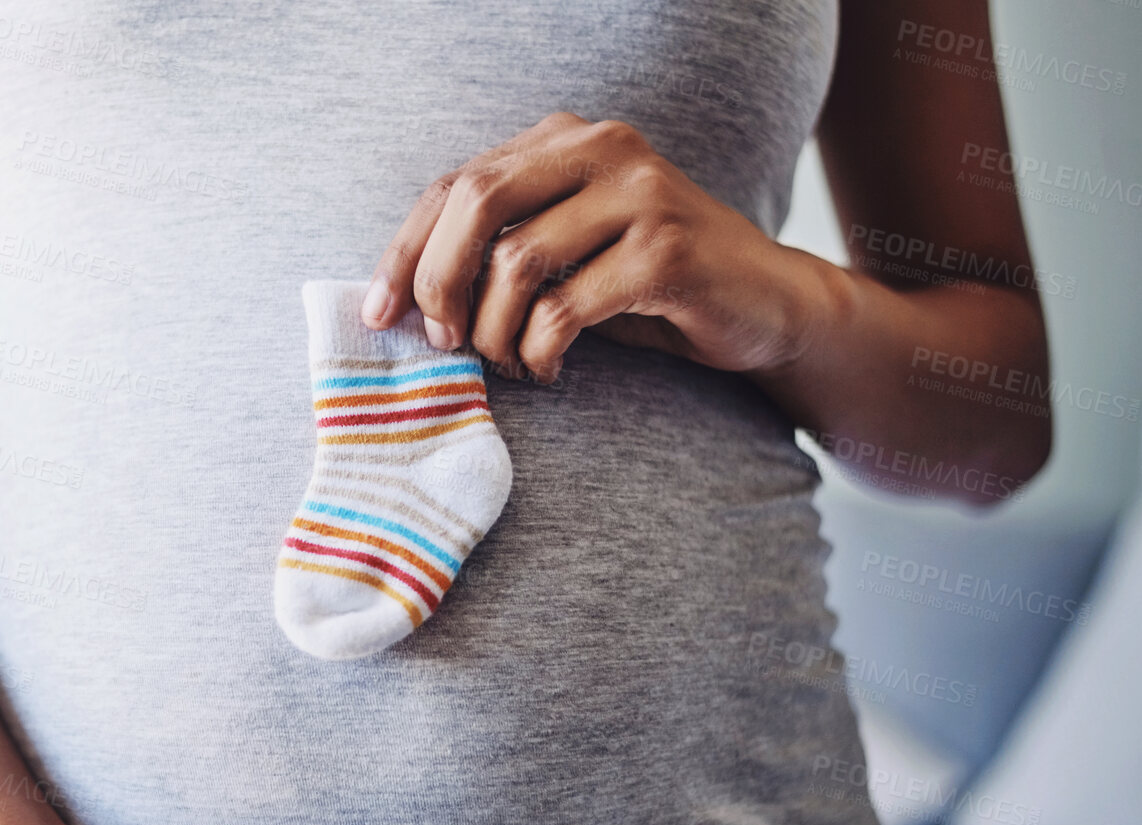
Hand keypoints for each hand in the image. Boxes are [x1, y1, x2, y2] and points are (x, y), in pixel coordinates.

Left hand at [362, 111, 822, 383]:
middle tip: (442, 341)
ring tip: (509, 363)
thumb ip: (500, 247)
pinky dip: (540, 352)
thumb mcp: (567, 250)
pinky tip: (549, 370)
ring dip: (495, 332)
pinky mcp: (666, 252)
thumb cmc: (646, 283)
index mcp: (565, 139)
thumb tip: (404, 296)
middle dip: (440, 283)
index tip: (378, 313)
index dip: (406, 251)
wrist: (763, 303)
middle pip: (476, 203)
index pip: (456, 183)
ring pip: (517, 263)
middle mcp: (602, 149)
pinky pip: (565, 308)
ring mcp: (640, 194)